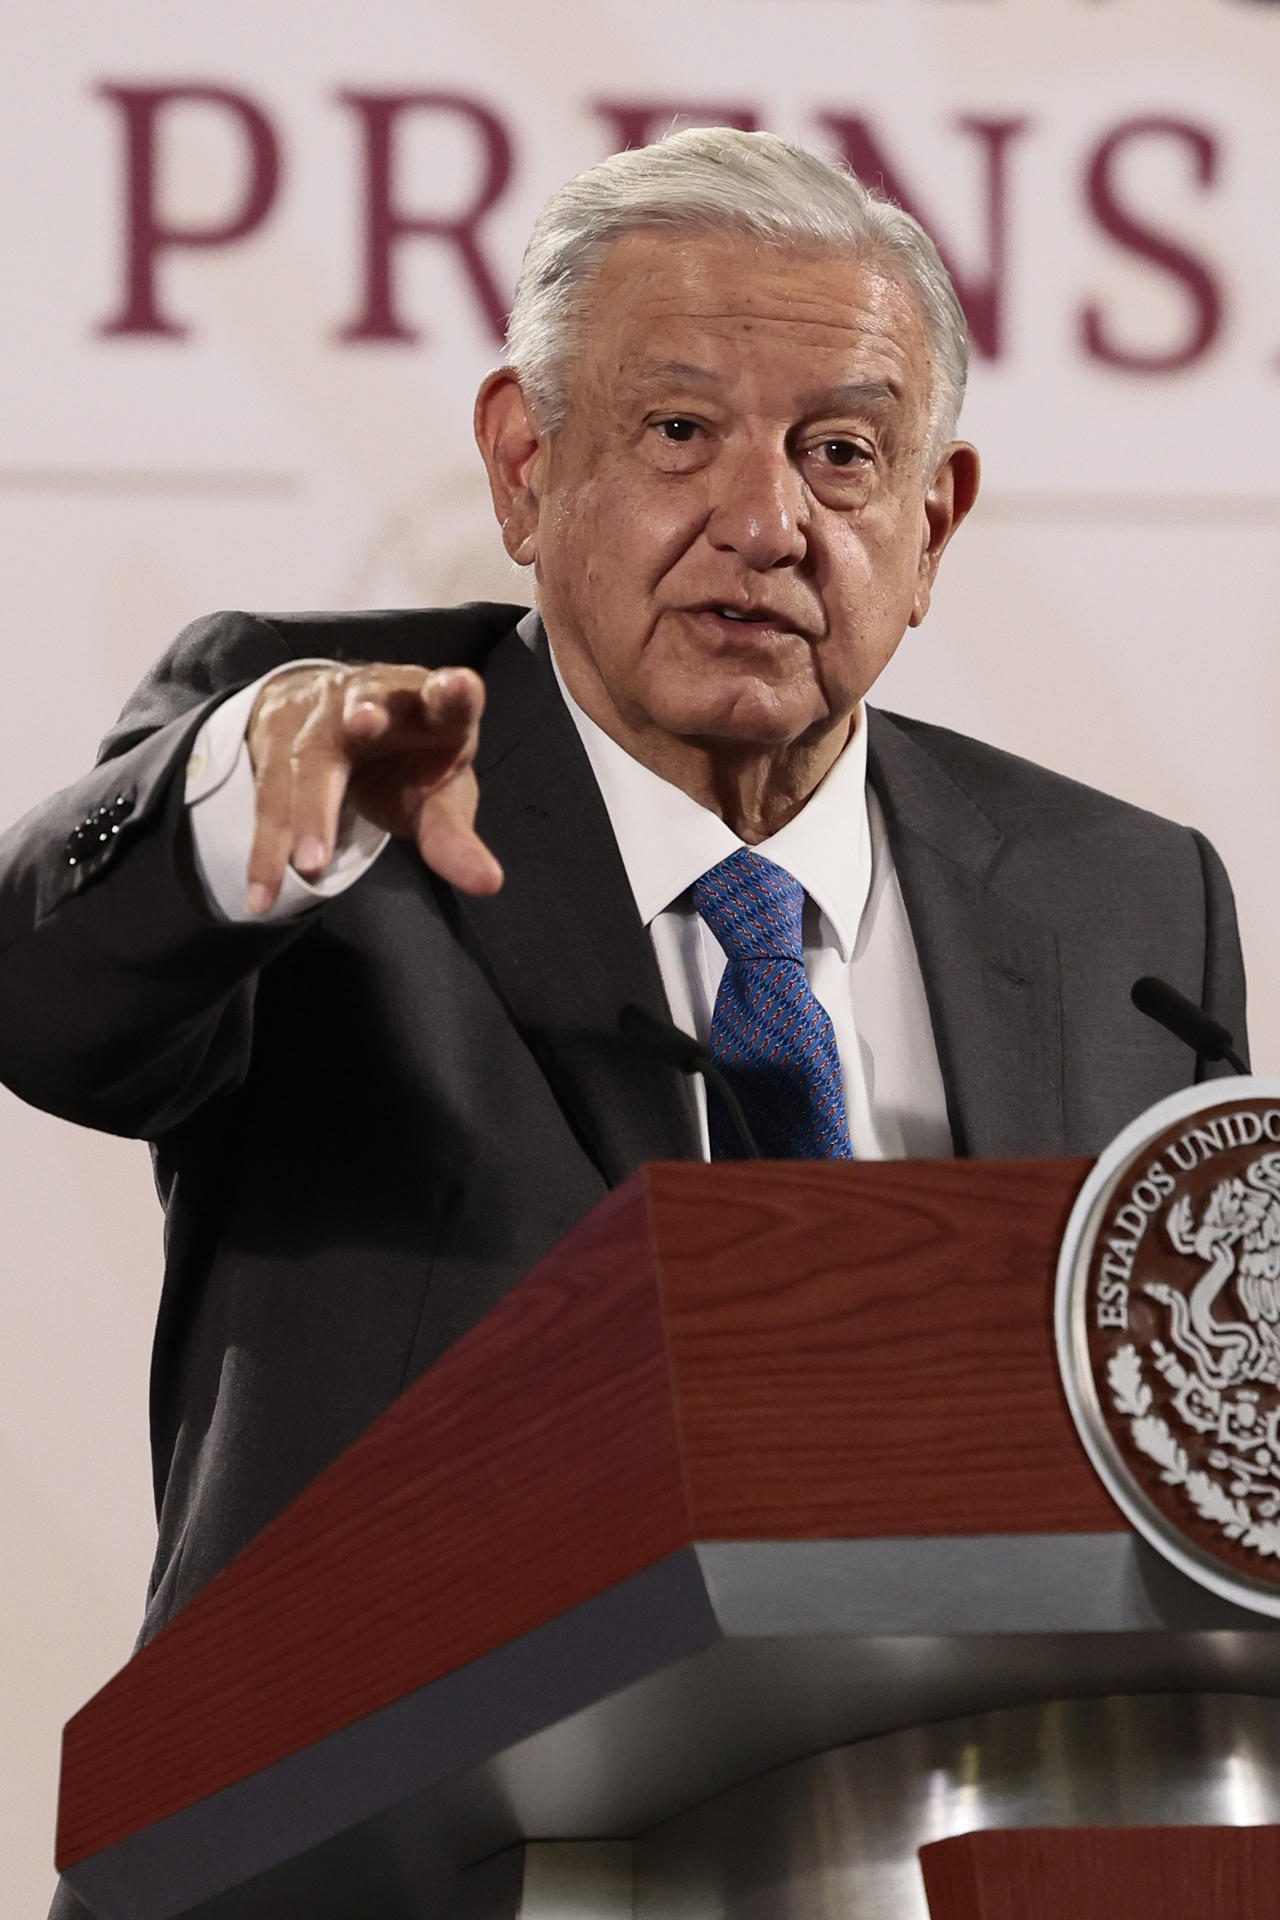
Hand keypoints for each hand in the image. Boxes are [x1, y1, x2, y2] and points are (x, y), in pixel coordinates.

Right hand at [244, 662, 502, 912]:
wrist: (342, 723)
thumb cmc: (409, 764)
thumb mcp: (436, 797)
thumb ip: (454, 837)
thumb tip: (489, 884)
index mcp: (429, 708)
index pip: (445, 696)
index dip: (453, 692)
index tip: (460, 685)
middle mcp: (374, 696)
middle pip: (365, 706)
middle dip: (364, 716)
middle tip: (362, 724)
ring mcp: (320, 712)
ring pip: (310, 757)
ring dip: (308, 810)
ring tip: (311, 865)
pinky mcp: (278, 736)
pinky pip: (269, 797)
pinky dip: (266, 850)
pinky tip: (264, 895)